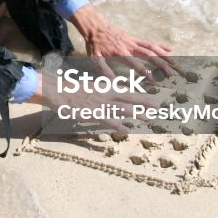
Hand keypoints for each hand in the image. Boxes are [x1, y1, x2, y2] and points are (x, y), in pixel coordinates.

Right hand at [27, 71, 152, 134]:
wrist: (58, 90)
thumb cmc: (69, 89)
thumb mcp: (88, 87)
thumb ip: (99, 91)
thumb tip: (107, 93)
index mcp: (104, 87)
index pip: (126, 90)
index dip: (139, 94)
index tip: (151, 98)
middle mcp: (106, 94)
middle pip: (130, 98)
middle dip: (145, 102)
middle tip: (159, 107)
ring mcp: (101, 104)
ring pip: (124, 109)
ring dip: (138, 114)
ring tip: (150, 118)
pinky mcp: (94, 114)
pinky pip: (109, 121)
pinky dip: (119, 126)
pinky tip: (127, 131)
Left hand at [69, 4, 176, 77]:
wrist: (96, 27)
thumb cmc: (95, 44)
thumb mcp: (94, 57)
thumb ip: (103, 68)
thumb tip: (111, 81)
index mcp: (120, 53)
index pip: (135, 64)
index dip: (145, 72)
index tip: (154, 80)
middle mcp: (130, 46)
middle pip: (149, 55)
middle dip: (161, 64)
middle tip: (170, 74)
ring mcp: (134, 42)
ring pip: (153, 48)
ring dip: (165, 56)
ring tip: (175, 64)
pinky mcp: (135, 39)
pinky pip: (150, 42)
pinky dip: (161, 45)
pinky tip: (171, 49)